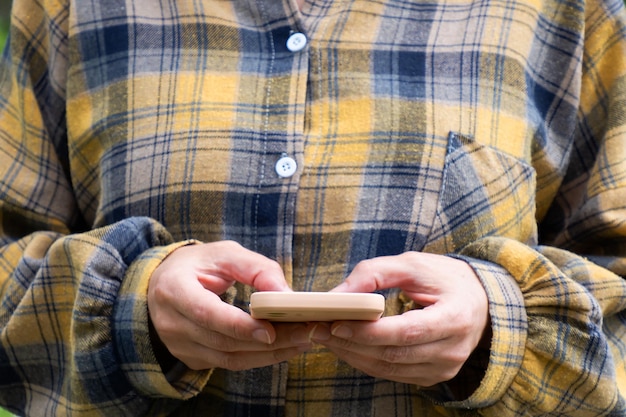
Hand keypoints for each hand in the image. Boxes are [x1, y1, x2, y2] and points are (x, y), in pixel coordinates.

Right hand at [148, 241, 312, 370]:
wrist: (165, 283)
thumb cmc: (199, 265)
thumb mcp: (226, 254)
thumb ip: (256, 269)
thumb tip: (286, 295)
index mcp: (174, 289)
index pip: (207, 313)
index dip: (239, 325)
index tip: (271, 330)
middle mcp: (170, 323)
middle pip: (223, 341)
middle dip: (267, 341)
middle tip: (304, 333)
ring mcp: (178, 345)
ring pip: (228, 359)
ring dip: (268, 354)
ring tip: (301, 341)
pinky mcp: (191, 358)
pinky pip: (228, 363)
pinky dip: (258, 358)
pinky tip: (282, 347)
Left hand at [311, 252, 489, 386]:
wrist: (479, 300)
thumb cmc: (444, 278)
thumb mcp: (413, 264)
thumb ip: (375, 273)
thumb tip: (336, 294)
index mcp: (455, 317)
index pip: (406, 332)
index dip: (368, 331)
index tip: (335, 322)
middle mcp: (453, 349)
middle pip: (393, 354)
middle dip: (350, 342)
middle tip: (317, 329)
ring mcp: (445, 367)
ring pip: (388, 369)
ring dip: (352, 354)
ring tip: (325, 336)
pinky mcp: (433, 376)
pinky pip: (392, 374)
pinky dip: (365, 361)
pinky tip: (346, 346)